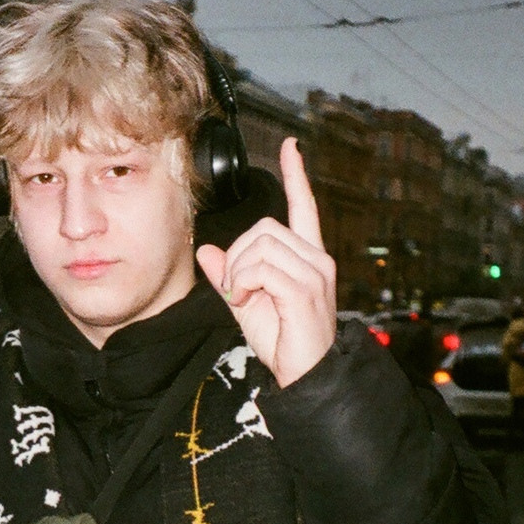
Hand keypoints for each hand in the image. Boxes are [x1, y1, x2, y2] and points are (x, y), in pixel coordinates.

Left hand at [196, 137, 337, 387]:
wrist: (306, 375)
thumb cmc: (283, 341)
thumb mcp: (247, 304)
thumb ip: (229, 275)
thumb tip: (206, 250)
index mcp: (307, 257)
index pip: (304, 207)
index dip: (296, 176)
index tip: (292, 147)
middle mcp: (316, 259)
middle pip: (264, 227)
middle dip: (237, 255)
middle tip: (235, 289)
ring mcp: (315, 272)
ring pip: (261, 245)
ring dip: (239, 271)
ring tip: (243, 297)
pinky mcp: (305, 289)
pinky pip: (262, 268)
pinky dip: (244, 283)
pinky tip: (247, 301)